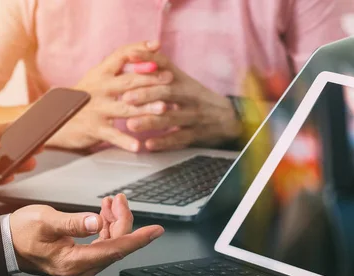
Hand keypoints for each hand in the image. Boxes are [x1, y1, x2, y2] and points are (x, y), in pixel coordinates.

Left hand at [0, 113, 36, 197]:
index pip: (10, 134)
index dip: (24, 133)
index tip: (38, 132)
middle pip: (13, 153)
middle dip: (27, 151)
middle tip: (38, 149)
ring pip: (8, 168)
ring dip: (20, 166)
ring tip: (29, 162)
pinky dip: (4, 180)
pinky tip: (10, 174)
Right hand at [10, 194, 163, 275]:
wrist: (6, 243)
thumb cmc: (21, 232)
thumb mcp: (45, 221)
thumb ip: (73, 223)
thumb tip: (94, 222)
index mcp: (72, 262)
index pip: (114, 250)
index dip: (137, 239)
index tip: (156, 231)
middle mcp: (79, 270)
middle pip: (115, 246)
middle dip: (121, 221)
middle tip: (118, 199)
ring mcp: (80, 268)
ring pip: (110, 245)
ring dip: (113, 223)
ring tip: (109, 203)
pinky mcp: (79, 262)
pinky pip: (101, 246)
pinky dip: (105, 229)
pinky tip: (102, 214)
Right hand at [46, 41, 172, 151]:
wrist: (55, 119)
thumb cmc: (83, 99)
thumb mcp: (97, 78)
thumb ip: (118, 69)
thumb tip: (147, 58)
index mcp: (101, 73)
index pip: (121, 55)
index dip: (139, 49)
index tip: (156, 46)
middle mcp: (99, 88)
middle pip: (128, 81)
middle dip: (150, 79)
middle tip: (169, 79)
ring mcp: (96, 109)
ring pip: (124, 108)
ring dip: (145, 108)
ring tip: (163, 109)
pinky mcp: (93, 128)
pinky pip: (112, 135)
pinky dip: (125, 141)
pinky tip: (138, 146)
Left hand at [122, 53, 242, 150]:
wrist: (228, 118)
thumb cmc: (195, 97)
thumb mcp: (182, 80)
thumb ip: (159, 68)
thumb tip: (131, 53)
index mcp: (183, 80)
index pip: (165, 65)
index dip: (148, 59)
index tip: (129, 56)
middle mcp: (190, 96)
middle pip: (168, 92)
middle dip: (146, 94)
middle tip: (126, 98)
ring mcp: (194, 116)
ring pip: (171, 118)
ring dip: (150, 121)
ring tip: (131, 124)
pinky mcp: (196, 134)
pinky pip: (179, 138)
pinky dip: (164, 142)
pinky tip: (149, 145)